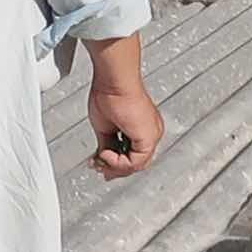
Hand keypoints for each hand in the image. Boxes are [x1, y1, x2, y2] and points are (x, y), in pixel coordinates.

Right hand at [85, 57, 164, 177]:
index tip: (101, 163)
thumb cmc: (110, 93)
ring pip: (136, 165)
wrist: (115, 83)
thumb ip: (107, 145)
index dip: (116, 163)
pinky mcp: (148, 138)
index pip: (133, 154)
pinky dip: (117, 163)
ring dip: (114, 166)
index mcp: (143, 127)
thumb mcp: (105, 127)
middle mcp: (150, 131)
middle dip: (115, 168)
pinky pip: (135, 163)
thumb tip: (103, 157)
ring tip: (101, 158)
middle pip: (136, 163)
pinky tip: (106, 153)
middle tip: (100, 167)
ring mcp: (151, 135)